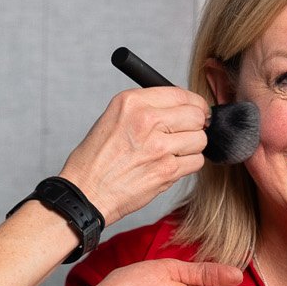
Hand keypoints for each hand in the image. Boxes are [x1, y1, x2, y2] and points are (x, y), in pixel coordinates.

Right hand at [58, 88, 211, 225]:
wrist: (87, 192)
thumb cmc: (97, 158)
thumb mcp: (114, 117)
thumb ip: (147, 107)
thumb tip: (183, 105)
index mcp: (132, 102)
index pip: (180, 93)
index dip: (194, 103)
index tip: (196, 111)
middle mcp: (146, 120)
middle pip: (196, 115)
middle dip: (196, 125)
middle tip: (187, 133)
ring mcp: (158, 147)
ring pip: (200, 140)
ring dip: (192, 147)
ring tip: (173, 152)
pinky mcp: (166, 171)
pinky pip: (196, 162)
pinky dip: (189, 165)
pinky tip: (171, 165)